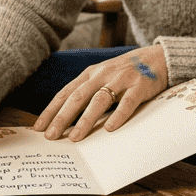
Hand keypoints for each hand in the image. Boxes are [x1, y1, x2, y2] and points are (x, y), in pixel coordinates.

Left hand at [32, 45, 168, 141]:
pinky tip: (110, 128)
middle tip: (51, 136)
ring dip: (85, 119)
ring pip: (99, 100)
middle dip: (62, 117)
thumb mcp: (102, 77)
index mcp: (90, 74)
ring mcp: (120, 80)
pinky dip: (118, 115)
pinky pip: (127, 102)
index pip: (65, 93)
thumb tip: (67, 120)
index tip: (38, 128)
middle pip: (77, 97)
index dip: (51, 110)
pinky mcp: (139, 86)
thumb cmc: (124, 73)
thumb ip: (87, 93)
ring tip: (75, 137)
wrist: (156, 58)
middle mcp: (102, 75)